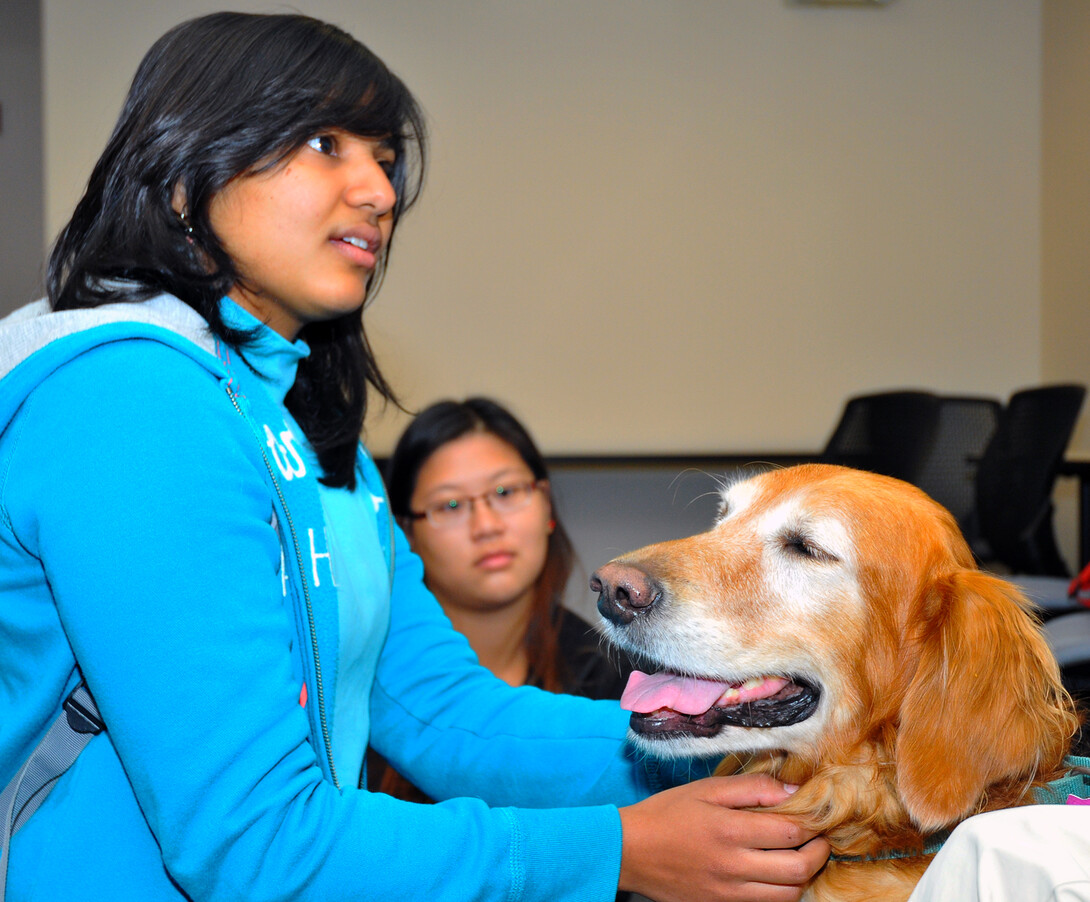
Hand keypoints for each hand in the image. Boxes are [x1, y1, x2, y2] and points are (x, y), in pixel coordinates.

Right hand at [618, 773, 829, 901]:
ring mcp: (728, 893)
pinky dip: (780, 892)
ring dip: (803, 876)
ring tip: (801, 856)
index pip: (791, 832)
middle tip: (820, 838)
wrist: (630, 851)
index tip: (817, 814)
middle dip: (818, 853)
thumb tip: (793, 789)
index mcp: (730, 830)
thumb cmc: (667, 813)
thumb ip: (751, 787)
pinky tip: (776, 874)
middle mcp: (733, 867)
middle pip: (798, 869)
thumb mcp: (706, 788)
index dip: (813, 822)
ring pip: (787, 895)